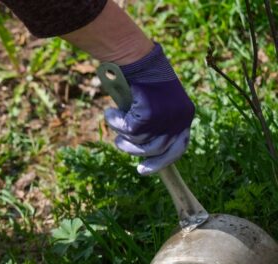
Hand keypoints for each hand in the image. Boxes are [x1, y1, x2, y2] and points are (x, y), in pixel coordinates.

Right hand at [104, 44, 194, 174]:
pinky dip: (115, 122)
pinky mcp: (149, 115)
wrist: (139, 59)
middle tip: (120, 144)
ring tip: (115, 118)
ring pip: (139, 141)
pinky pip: (127, 130)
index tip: (143, 170)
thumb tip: (144, 148)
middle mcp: (180, 119)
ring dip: (122, 133)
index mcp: (185, 115)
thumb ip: (156, 123)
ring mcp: (166, 118)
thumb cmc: (144, 78)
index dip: (161, 162)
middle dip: (134, 151)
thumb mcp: (157, 103)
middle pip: (156, 150)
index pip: (179, 147)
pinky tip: (111, 111)